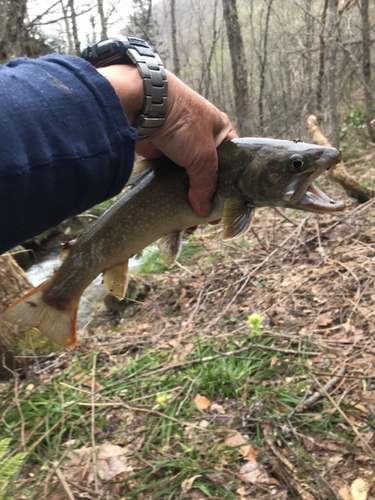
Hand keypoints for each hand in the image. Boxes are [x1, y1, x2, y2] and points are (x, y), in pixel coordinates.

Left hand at [135, 71, 237, 216]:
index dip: (230, 185)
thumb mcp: (203, 156)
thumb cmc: (183, 123)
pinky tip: (174, 207)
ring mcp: (182, 147)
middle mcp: (203, 139)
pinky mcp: (163, 155)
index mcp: (220, 132)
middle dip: (208, 195)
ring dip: (189, 196)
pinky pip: (171, 178)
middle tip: (207, 219)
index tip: (226, 207)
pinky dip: (173, 191)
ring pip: (189, 178)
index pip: (232, 162)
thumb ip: (206, 183)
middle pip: (209, 174)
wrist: (144, 108)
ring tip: (190, 219)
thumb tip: (203, 211)